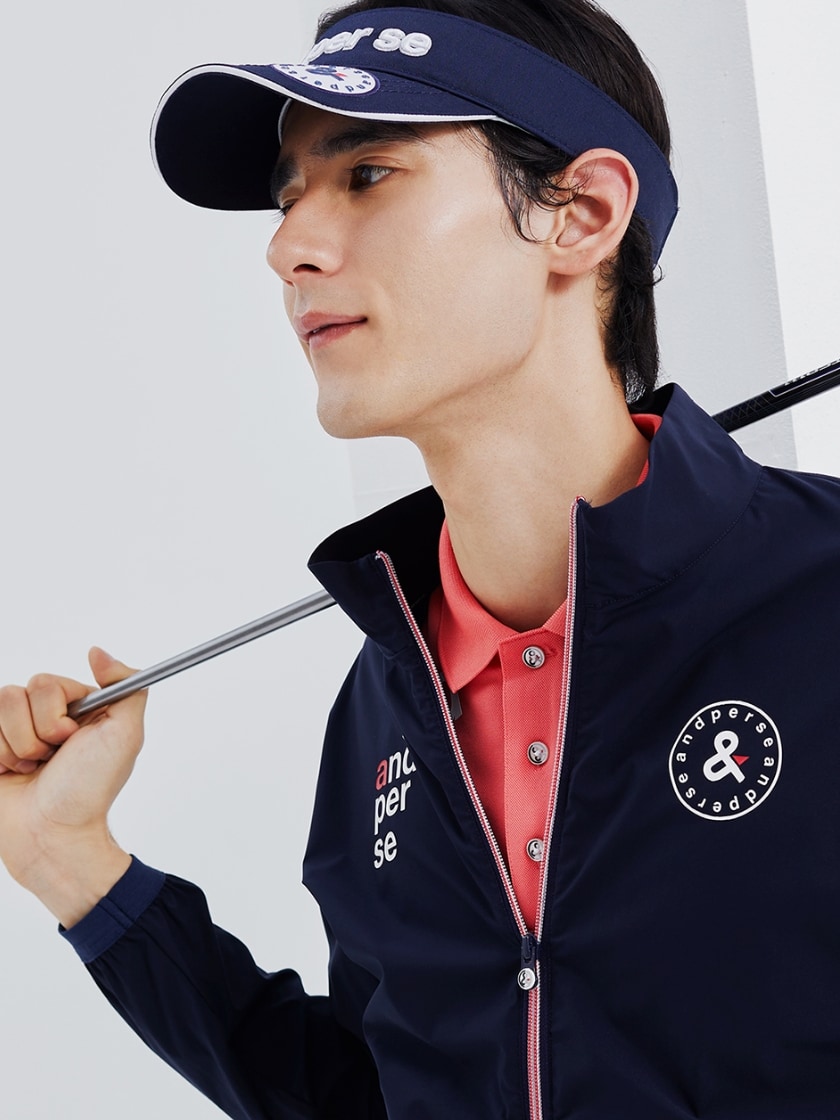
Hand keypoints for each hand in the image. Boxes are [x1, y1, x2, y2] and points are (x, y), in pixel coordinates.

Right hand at [0, 648, 146, 923]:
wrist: (53, 837)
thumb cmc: (90, 790)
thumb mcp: (126, 735)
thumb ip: (126, 686)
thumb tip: (97, 652)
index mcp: (77, 707)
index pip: (48, 682)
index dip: (57, 713)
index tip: (70, 739)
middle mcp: (45, 717)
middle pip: (18, 693)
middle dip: (36, 733)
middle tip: (53, 758)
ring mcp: (15, 734)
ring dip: (16, 747)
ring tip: (33, 769)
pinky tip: (13, 774)